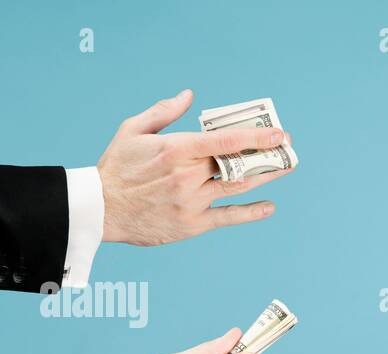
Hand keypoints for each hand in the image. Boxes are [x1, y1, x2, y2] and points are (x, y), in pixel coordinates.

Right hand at [97, 89, 293, 245]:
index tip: (278, 134)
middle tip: (287, 149)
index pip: (225, 140)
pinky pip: (228, 216)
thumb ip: (163, 112)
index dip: (256, 137)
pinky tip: (269, 206)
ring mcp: (192, 201)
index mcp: (176, 149)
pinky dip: (251, 212)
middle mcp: (188, 175)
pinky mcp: (193, 224)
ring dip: (266, 178)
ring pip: (238, 187)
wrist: (100, 209)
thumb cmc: (116, 167)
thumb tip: (189, 96)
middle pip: (237, 164)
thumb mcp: (133, 130)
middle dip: (265, 155)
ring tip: (285, 168)